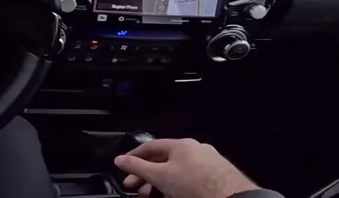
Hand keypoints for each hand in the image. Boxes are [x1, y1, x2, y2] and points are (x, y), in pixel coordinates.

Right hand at [115, 139, 256, 197]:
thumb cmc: (197, 186)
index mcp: (181, 145)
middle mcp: (196, 150)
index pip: (151, 147)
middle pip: (164, 161)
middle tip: (135, 187)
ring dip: (161, 183)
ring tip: (151, 196)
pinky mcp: (217, 178)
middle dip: (147, 175)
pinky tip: (173, 196)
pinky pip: (191, 179)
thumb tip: (120, 160)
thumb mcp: (160, 177)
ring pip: (178, 171)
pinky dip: (178, 187)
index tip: (124, 166)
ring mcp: (208, 164)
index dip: (134, 157)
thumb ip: (138, 167)